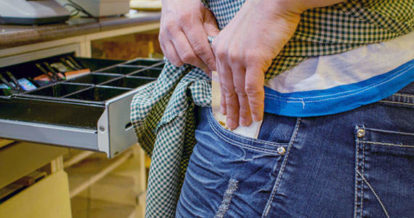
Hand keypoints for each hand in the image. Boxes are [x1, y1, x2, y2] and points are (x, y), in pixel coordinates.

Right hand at [159, 0, 218, 72]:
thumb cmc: (194, 7)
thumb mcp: (207, 16)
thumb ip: (212, 33)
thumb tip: (219, 53)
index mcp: (187, 19)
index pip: (200, 47)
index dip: (209, 60)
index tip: (216, 68)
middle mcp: (173, 27)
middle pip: (188, 56)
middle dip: (201, 65)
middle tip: (210, 69)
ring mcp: (164, 34)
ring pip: (178, 60)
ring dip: (190, 64)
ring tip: (200, 62)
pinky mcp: (160, 40)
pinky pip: (170, 58)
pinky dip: (180, 61)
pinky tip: (189, 58)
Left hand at [212, 0, 302, 129]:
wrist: (275, 1)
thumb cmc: (263, 16)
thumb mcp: (242, 35)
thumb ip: (238, 52)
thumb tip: (243, 69)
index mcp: (220, 48)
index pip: (221, 79)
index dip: (225, 98)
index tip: (226, 111)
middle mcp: (225, 54)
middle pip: (228, 88)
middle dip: (232, 109)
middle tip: (233, 125)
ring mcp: (238, 58)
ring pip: (240, 91)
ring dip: (244, 111)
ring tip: (246, 125)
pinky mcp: (253, 60)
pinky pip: (253, 88)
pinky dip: (256, 105)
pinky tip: (257, 116)